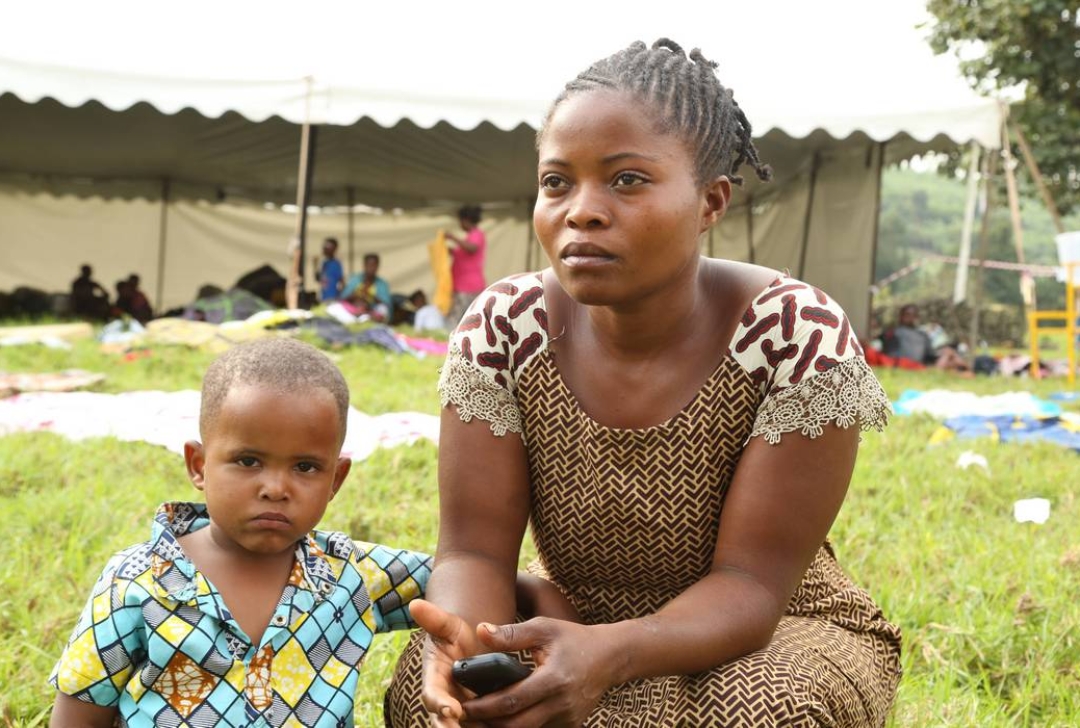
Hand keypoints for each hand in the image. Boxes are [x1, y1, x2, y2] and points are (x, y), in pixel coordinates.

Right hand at [412, 599, 481, 726]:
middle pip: (443, 721)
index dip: (439, 703)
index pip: (432, 696)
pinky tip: (503, 726)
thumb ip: (433, 618)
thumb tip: (415, 603)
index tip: (451, 709)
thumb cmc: (456, 635)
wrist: (471, 646)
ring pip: (464, 726)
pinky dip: (488, 726)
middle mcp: (444, 700)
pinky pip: (480, 725)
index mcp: (434, 680)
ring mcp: (459, 710)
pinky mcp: (476, 717)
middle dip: (451, 727)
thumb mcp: (448, 626)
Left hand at [462, 618, 611, 726]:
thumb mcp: (544, 628)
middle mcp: (561, 704)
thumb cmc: (573, 639)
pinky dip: (521, 727)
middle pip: (516, 725)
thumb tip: (480, 632)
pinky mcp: (570, 725)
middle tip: (466, 716)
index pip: (512, 700)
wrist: (609, 657)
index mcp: (553, 679)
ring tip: (481, 719)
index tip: (464, 705)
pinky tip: (505, 719)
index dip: (484, 707)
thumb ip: (511, 633)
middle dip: (488, 724)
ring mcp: (567, 718)